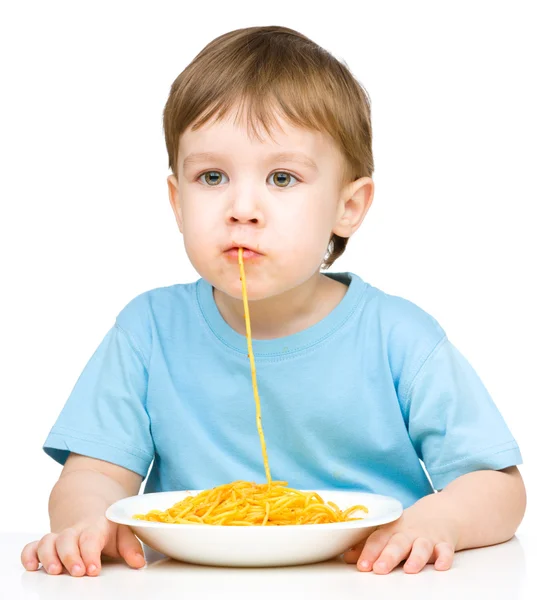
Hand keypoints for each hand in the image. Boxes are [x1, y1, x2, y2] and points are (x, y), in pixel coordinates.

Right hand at [20, 516, 144, 576]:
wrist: (88, 508)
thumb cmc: (106, 527)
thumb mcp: (122, 532)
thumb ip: (131, 547)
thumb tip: (139, 563)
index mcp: (94, 526)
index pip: (91, 538)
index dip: (91, 554)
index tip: (94, 570)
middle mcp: (74, 530)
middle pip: (67, 540)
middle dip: (70, 556)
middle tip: (77, 572)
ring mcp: (58, 536)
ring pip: (47, 541)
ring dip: (48, 556)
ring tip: (54, 571)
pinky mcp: (46, 542)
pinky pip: (32, 546)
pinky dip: (28, 554)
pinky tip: (32, 566)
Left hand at [343, 500, 458, 573]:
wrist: (442, 512)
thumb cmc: (410, 526)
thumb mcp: (389, 531)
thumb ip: (369, 545)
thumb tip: (346, 557)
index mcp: (392, 529)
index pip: (377, 539)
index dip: (368, 552)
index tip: (361, 566)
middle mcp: (408, 532)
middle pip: (397, 543)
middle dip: (388, 556)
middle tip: (379, 569)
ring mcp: (427, 537)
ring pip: (421, 547)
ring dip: (416, 558)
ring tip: (410, 569)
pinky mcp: (445, 543)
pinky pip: (446, 550)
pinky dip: (444, 557)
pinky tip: (440, 566)